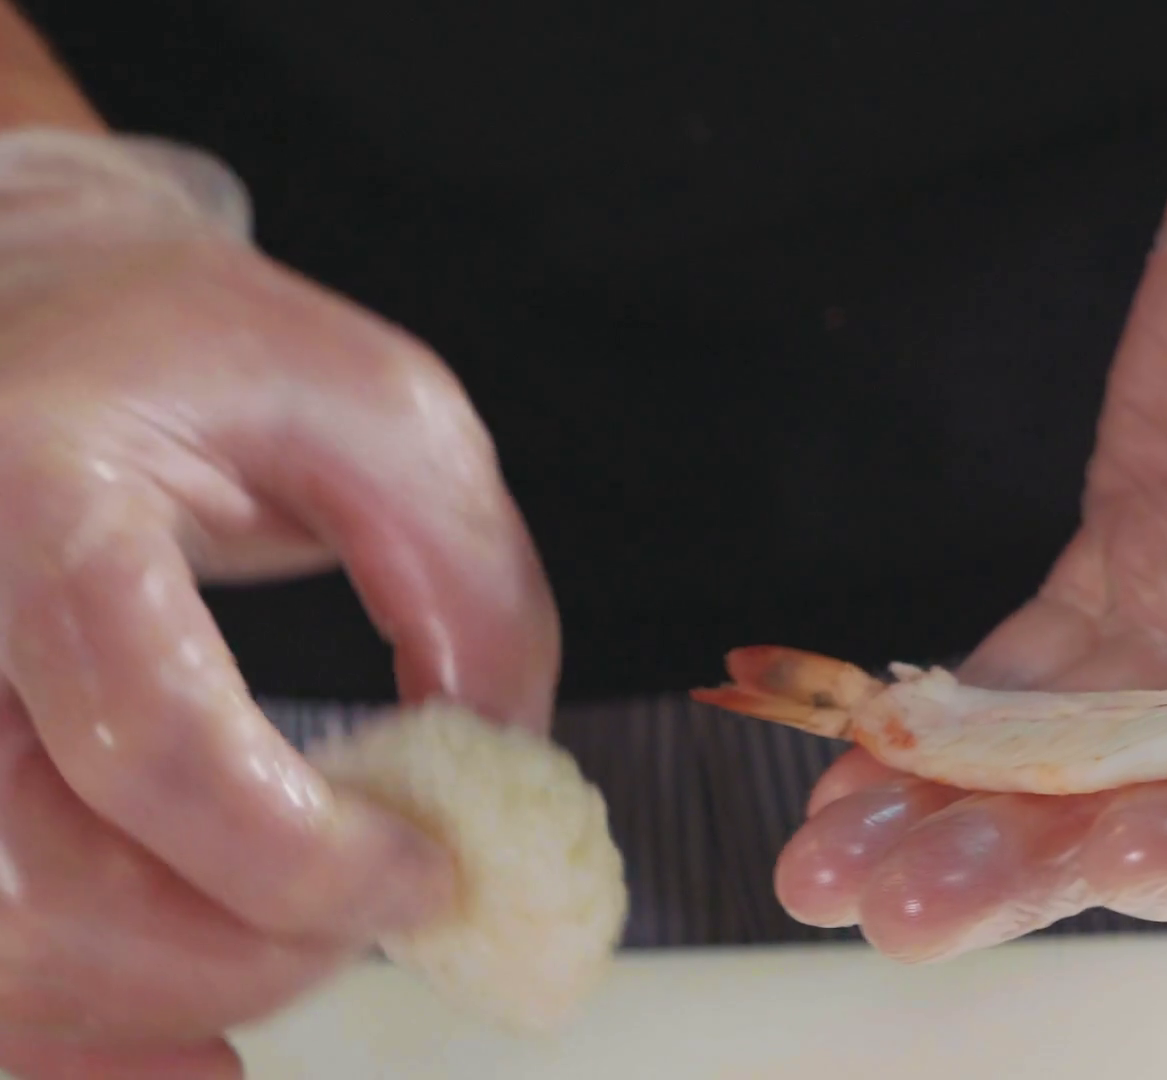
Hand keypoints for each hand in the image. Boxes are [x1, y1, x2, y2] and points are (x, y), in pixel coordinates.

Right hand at [0, 130, 558, 1076]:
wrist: (34, 325)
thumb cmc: (204, 352)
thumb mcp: (388, 416)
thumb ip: (470, 589)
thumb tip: (503, 775)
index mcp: (32, 497)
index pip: (151, 742)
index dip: (309, 855)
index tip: (433, 877)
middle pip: (40, 893)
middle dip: (250, 951)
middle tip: (385, 915)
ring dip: (172, 1001)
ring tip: (307, 944)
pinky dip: (77, 1045)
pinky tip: (198, 1057)